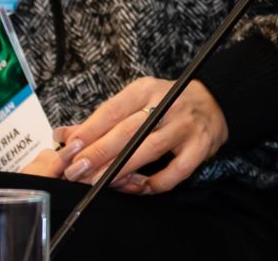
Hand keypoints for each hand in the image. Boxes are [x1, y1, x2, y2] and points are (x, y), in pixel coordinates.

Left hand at [20, 77, 227, 194]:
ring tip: (99, 182)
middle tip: (75, 171)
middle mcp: (167, 104)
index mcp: (146, 90)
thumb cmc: (166, 104)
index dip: (89, 131)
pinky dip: (153, 183)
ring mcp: (185, 127)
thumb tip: (63, 135)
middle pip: (128, 130)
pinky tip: (136, 187)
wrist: (215, 102)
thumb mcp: (136, 101)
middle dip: (99, 152)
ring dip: (121, 169)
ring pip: (149, 150)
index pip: (112, 110)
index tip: (68, 149)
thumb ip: (101, 120)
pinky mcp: (200, 147)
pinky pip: (175, 172)